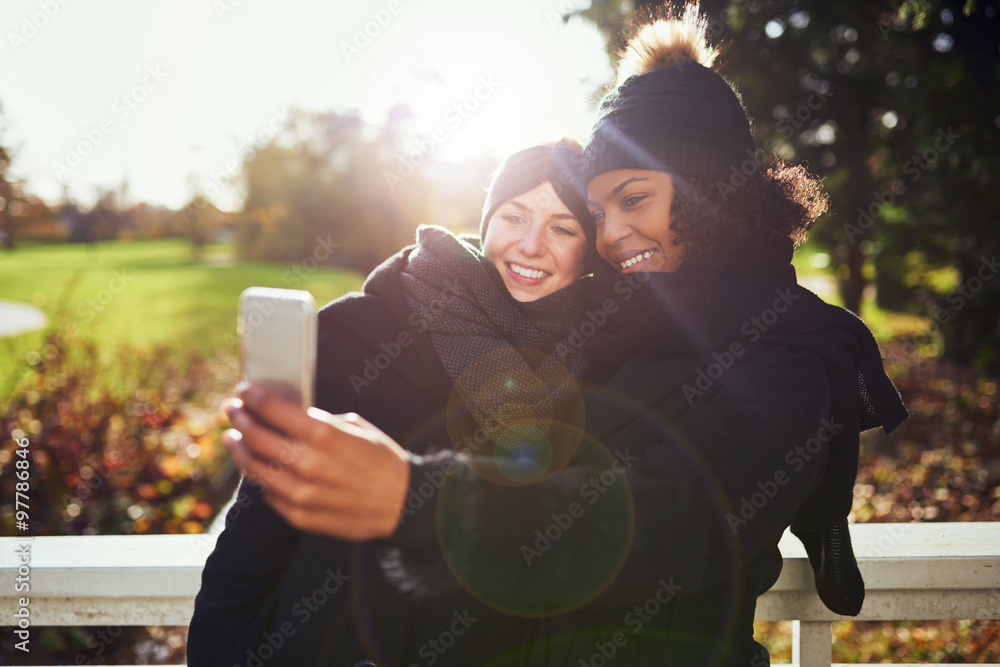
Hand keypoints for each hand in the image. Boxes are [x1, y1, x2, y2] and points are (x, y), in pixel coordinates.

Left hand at [221, 383, 410, 539]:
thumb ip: (322, 421)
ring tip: (233, 437)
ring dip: (239, 449)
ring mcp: (301, 493)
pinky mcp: (300, 515)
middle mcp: (308, 463)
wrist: (403, 503)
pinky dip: (261, 478)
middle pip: (256, 436)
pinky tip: (259, 466)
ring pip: (254, 468)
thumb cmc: (383, 461)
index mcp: (324, 435)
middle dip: (240, 418)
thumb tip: (294, 416)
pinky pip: (268, 494)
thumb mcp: (358, 427)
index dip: (254, 397)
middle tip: (232, 410)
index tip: (246, 391)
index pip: (273, 409)